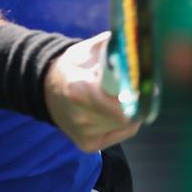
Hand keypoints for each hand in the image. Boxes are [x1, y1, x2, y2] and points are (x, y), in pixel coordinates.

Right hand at [44, 32, 141, 150]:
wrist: (47, 88)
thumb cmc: (73, 66)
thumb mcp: (91, 48)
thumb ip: (116, 46)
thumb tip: (144, 46)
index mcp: (79, 90)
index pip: (121, 106)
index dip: (135, 93)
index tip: (140, 82)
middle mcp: (80, 117)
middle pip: (126, 115)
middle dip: (134, 100)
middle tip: (131, 86)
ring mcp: (83, 135)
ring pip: (127, 123)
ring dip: (129, 109)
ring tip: (114, 96)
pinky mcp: (87, 145)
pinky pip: (123, 132)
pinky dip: (124, 121)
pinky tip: (111, 108)